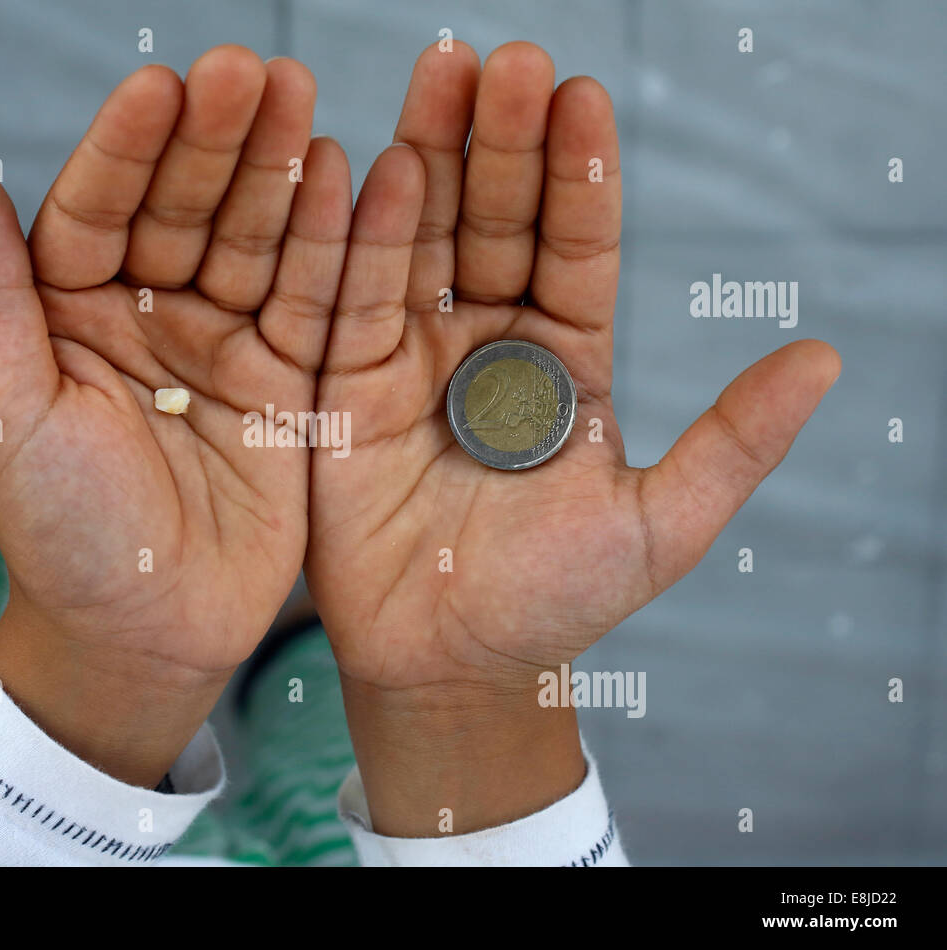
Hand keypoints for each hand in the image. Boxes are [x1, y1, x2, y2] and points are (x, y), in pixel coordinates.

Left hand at [0, 46, 350, 785]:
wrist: (142, 637)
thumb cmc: (59, 537)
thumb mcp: (8, 419)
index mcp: (69, 315)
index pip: (98, 207)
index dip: (129, 149)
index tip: (162, 87)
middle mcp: (147, 315)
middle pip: (184, 208)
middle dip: (215, 141)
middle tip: (252, 72)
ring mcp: (222, 345)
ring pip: (253, 240)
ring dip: (277, 172)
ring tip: (301, 100)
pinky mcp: (288, 383)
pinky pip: (312, 303)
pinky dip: (332, 245)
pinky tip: (347, 179)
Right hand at [305, 42, 839, 833]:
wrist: (449, 665)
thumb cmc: (553, 602)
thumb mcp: (661, 525)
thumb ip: (733, 441)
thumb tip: (826, 357)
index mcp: (565, 359)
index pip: (577, 247)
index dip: (580, 176)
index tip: (582, 96)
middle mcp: (488, 340)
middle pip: (497, 222)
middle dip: (502, 144)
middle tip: (507, 62)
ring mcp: (414, 355)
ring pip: (424, 238)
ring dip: (430, 155)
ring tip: (440, 73)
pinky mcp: (346, 384)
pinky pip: (353, 300)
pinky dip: (360, 235)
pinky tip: (367, 165)